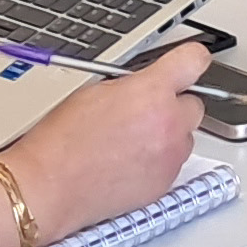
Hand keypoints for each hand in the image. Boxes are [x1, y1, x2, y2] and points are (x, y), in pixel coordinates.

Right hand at [0, 41, 208, 236]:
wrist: (52, 186)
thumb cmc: (64, 141)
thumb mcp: (96, 90)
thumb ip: (134, 84)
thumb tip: (149, 83)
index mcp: (152, 92)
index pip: (194, 61)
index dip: (188, 61)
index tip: (185, 65)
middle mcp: (169, 123)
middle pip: (193, 104)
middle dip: (173, 106)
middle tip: (144, 112)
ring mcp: (170, 156)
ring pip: (184, 137)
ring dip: (167, 135)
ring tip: (129, 142)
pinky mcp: (165, 184)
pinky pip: (173, 164)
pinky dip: (158, 161)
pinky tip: (128, 162)